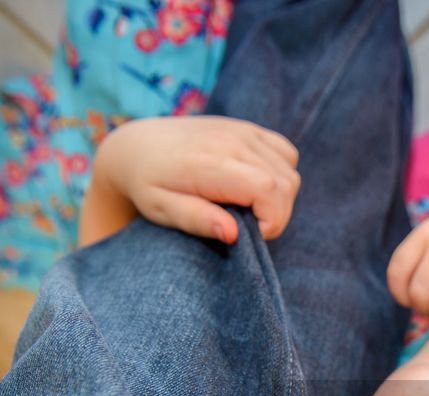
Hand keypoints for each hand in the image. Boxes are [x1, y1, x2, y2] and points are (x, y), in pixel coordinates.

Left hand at [93, 116, 299, 242]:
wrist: (138, 145)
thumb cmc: (147, 184)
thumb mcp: (162, 210)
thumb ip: (197, 220)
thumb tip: (234, 234)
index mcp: (209, 163)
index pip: (268, 189)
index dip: (272, 220)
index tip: (251, 234)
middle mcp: (231, 141)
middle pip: (285, 183)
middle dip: (277, 215)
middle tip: (249, 226)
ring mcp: (242, 131)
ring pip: (289, 171)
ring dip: (280, 197)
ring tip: (251, 208)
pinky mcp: (249, 128)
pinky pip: (286, 154)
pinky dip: (281, 174)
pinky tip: (257, 186)